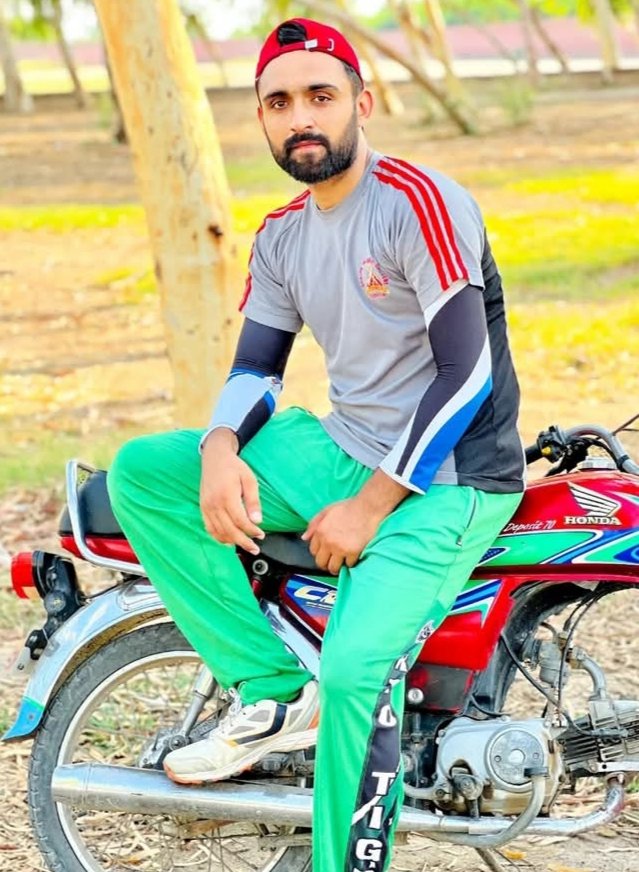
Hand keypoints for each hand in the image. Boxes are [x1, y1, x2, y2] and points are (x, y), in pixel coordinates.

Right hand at [200, 429, 263, 554]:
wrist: (214, 458)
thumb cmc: (234, 468)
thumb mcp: (249, 480)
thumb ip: (253, 501)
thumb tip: (257, 521)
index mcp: (227, 496)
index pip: (240, 521)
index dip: (251, 531)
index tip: (261, 535)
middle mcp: (214, 504)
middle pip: (229, 530)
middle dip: (244, 542)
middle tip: (255, 548)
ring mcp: (206, 507)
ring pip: (219, 532)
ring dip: (232, 542)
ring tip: (245, 546)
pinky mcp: (203, 508)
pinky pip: (209, 528)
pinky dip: (219, 537)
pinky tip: (229, 541)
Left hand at [301, 497, 382, 575]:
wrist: (367, 508)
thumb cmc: (349, 507)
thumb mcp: (327, 510)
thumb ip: (314, 524)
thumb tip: (304, 538)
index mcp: (320, 531)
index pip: (313, 551)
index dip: (319, 552)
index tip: (325, 553)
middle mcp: (328, 542)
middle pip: (321, 562)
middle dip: (325, 563)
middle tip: (332, 561)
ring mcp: (340, 548)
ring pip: (333, 567)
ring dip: (337, 566)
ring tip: (341, 563)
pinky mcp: (353, 552)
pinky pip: (349, 565)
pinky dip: (351, 562)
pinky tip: (352, 556)